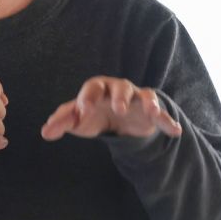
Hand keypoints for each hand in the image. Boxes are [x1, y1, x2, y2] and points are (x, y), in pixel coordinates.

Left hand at [40, 76, 181, 142]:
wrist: (116, 120)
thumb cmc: (93, 114)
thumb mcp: (78, 119)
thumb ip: (62, 122)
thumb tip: (45, 132)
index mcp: (97, 90)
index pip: (92, 88)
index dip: (87, 97)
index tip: (83, 110)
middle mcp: (118, 90)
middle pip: (120, 87)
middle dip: (120, 96)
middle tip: (119, 108)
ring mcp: (136, 99)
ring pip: (144, 95)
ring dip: (148, 103)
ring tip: (152, 113)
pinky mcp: (151, 111)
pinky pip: (162, 113)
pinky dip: (168, 121)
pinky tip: (175, 132)